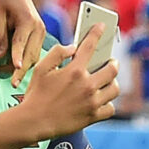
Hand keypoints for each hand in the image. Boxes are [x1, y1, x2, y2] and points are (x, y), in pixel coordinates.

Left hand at [0, 0, 45, 86]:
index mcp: (27, 20)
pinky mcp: (40, 35)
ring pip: (34, 56)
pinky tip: (14, 69)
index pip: (21, 43)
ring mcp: (41, 31)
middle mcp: (38, 27)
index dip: (18, 57)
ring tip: (7, 76)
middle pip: (31, 54)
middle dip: (21, 70)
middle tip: (12, 84)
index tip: (16, 69)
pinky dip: (26, 61)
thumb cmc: (1, 0)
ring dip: (23, 67)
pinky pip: (34, 52)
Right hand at [19, 24, 119, 139]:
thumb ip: (57, 53)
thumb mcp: (41, 69)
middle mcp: (87, 85)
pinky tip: (101, 100)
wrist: (34, 121)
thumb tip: (72, 47)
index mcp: (74, 71)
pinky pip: (110, 108)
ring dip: (112, 82)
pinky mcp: (93, 116)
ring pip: (114, 88)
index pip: (90, 46)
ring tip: (107, 81)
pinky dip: (107, 103)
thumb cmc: (36, 94)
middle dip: (112, 62)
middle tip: (110, 62)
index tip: (101, 26)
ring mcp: (92, 102)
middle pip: (112, 69)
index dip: (96, 33)